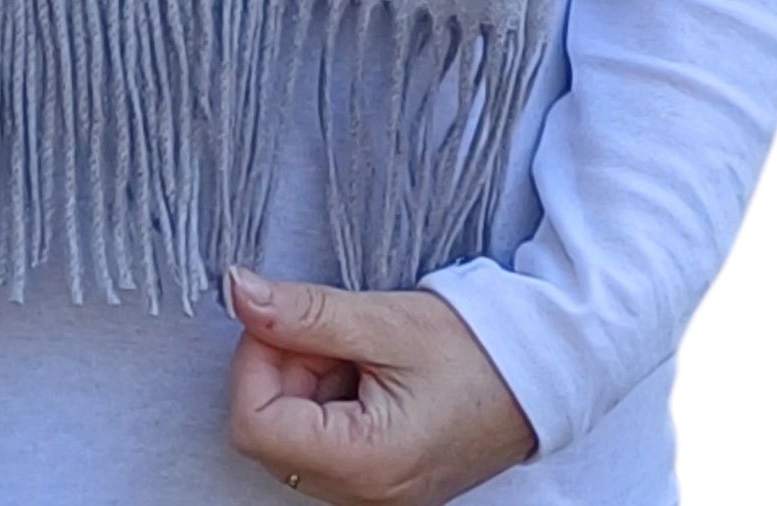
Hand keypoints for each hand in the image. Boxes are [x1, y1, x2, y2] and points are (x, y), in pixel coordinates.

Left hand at [224, 265, 537, 504]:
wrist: (538, 378)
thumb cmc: (476, 353)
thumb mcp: (385, 321)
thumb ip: (304, 312)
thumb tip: (238, 290)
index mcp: (365, 464)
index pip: (253, 422)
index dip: (256, 360)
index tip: (287, 321)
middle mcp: (361, 496)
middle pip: (266, 429)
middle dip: (282, 367)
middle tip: (333, 333)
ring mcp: (367, 493)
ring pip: (288, 432)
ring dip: (304, 379)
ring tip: (358, 351)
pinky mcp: (374, 479)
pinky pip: (317, 439)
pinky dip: (325, 396)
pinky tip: (364, 372)